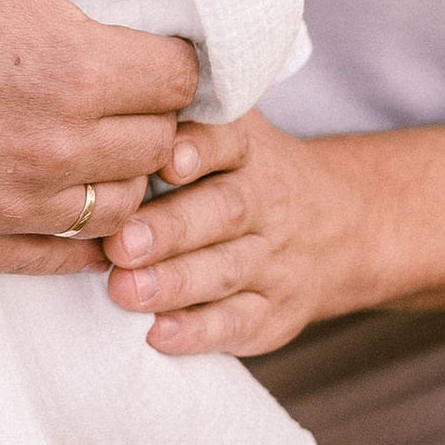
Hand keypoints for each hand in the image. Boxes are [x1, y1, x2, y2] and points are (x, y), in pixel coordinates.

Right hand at [0, 0, 200, 272]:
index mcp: (75, 67)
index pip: (183, 81)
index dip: (175, 59)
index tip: (151, 49)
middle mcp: (53, 148)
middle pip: (160, 148)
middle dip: (152, 115)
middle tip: (123, 91)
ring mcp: (8, 204)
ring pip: (119, 209)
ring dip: (118, 174)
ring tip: (91, 141)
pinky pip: (58, 259)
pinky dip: (78, 233)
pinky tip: (64, 198)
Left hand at [102, 114, 371, 353]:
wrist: (342, 226)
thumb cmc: (244, 174)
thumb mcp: (229, 134)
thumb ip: (178, 123)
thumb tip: (102, 110)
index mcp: (247, 150)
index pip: (227, 141)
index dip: (197, 148)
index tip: (165, 160)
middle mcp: (266, 201)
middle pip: (224, 211)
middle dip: (170, 229)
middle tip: (120, 243)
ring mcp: (273, 260)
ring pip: (226, 270)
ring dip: (174, 283)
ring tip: (125, 291)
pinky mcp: (274, 312)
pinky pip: (238, 323)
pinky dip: (199, 331)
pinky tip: (159, 335)